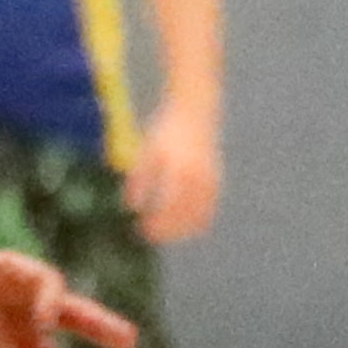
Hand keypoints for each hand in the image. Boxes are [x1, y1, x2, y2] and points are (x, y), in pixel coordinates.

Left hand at [126, 98, 220, 245]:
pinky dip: (194, 222)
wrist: (196, 112)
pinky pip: (208, 211)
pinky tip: (179, 223)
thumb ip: (140, 179)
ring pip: (200, 218)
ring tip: (164, 232)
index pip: (168, 207)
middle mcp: (198, 178)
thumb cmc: (166, 131)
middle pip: (185, 218)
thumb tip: (131, 207)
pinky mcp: (216, 182)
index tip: (140, 229)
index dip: (155, 223)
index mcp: (179, 169)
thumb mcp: (147, 151)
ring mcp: (211, 181)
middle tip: (150, 235)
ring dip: (182, 231)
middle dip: (168, 232)